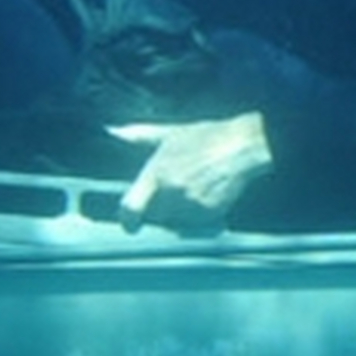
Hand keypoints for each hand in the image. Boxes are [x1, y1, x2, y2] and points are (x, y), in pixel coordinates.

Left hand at [108, 111, 273, 231]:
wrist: (241, 146)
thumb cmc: (207, 137)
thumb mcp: (171, 133)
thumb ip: (140, 135)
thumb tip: (114, 131)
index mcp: (156, 174)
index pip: (131, 208)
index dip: (127, 220)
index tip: (130, 225)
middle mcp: (170, 193)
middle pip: (155, 217)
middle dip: (159, 210)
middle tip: (173, 194)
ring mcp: (190, 206)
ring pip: (175, 222)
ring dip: (179, 215)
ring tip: (192, 192)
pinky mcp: (209, 215)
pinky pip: (196, 224)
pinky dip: (198, 216)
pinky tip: (206, 196)